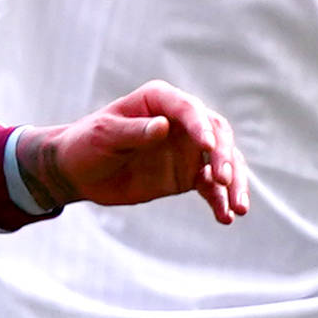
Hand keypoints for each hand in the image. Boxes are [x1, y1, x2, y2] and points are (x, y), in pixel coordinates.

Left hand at [35, 82, 249, 226]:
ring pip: (222, 162)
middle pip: (217, 134)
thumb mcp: (105, 136)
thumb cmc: (87, 143)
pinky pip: (211, 187)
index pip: (190, 109)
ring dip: (235, 183)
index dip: (201, 127)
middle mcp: (182, 121)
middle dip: (224, 156)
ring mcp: (188, 149)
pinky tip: (226, 217)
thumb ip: (134, 132)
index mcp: (161, 100)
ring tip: (238, 208)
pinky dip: (220, 201)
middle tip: (224, 180)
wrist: (79, 172)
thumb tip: (163, 127)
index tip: (208, 146)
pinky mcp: (188, 175)